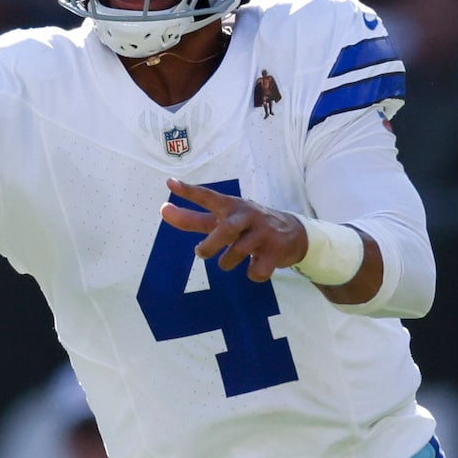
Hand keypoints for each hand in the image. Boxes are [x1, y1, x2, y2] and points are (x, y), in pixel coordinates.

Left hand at [160, 178, 308, 282]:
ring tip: (231, 259)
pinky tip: (257, 266)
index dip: (189, 191)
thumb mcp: (224, 219)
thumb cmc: (248, 226)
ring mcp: (263, 233)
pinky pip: (256, 271)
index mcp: (231, 206)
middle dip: (210, 246)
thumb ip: (194, 219)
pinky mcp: (276, 251)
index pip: (208, 196)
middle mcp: (247, 216)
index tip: (170, 183)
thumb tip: (163, 210)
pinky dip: (253, 274)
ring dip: (227, 262)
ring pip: (237, 254)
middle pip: (225, 230)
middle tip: (199, 252)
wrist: (293, 233)